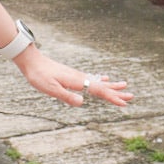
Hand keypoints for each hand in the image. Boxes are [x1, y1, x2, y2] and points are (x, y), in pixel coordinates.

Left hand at [17, 48, 132, 109]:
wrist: (31, 61)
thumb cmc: (39, 76)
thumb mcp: (50, 89)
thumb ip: (66, 96)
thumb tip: (83, 102)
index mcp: (77, 81)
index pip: (98, 91)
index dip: (112, 97)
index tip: (124, 103)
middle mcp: (80, 77)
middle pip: (102, 86)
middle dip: (116, 92)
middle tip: (131, 96)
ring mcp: (77, 75)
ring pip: (99, 82)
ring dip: (112, 86)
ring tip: (124, 86)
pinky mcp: (73, 75)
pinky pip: (92, 79)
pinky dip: (101, 81)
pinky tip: (105, 79)